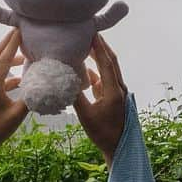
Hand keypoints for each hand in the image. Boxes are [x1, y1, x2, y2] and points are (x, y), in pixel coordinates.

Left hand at [0, 28, 27, 164]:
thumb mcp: (17, 115)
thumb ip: (31, 98)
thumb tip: (47, 85)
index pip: (4, 58)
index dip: (13, 43)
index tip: (20, 29)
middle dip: (7, 43)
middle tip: (19, 32)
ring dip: (8, 58)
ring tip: (23, 56)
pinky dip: (8, 73)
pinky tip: (20, 79)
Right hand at [74, 33, 127, 167]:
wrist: (119, 147)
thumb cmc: (103, 133)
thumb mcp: (86, 116)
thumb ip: (75, 96)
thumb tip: (63, 79)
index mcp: (114, 90)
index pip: (107, 63)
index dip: (100, 47)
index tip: (92, 33)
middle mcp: (118, 87)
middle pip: (111, 61)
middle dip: (101, 47)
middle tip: (90, 33)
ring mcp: (117, 92)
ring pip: (108, 70)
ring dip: (99, 58)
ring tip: (86, 46)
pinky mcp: (113, 97)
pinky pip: (105, 80)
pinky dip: (96, 72)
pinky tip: (85, 70)